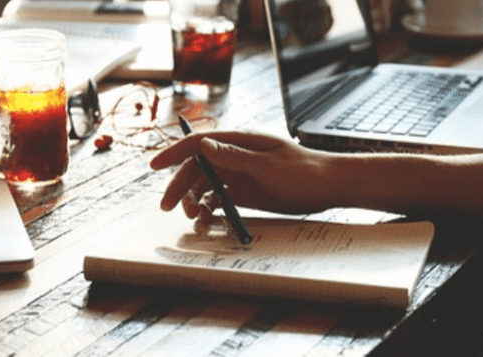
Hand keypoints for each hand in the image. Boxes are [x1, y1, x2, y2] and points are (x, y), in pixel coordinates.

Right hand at [150, 131, 341, 220]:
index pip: (197, 143)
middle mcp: (234, 156)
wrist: (328, 187)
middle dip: (178, 186)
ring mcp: (238, 174)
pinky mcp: (244, 191)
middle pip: (196, 168)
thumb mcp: (268, 165)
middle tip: (167, 207)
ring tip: (194, 218)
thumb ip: (235, 157)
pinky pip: (217, 199)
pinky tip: (207, 220)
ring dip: (193, 201)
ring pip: (204, 185)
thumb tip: (204, 145)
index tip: (154, 165)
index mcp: (239, 141)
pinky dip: (207, 209)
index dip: (173, 153)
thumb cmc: (304, 171)